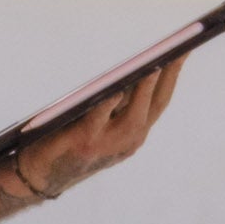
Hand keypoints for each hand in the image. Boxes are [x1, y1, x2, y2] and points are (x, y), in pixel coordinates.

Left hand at [14, 55, 184, 197]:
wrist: (40, 175)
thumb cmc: (69, 139)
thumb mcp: (101, 120)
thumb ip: (116, 101)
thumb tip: (133, 66)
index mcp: (135, 133)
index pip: (161, 99)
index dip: (174, 74)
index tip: (184, 48)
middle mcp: (128, 141)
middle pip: (156, 103)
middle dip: (168, 75)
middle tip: (177, 49)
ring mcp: (109, 144)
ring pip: (135, 113)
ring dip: (145, 88)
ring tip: (153, 64)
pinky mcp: (85, 143)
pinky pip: (101, 117)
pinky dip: (110, 101)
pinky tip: (116, 84)